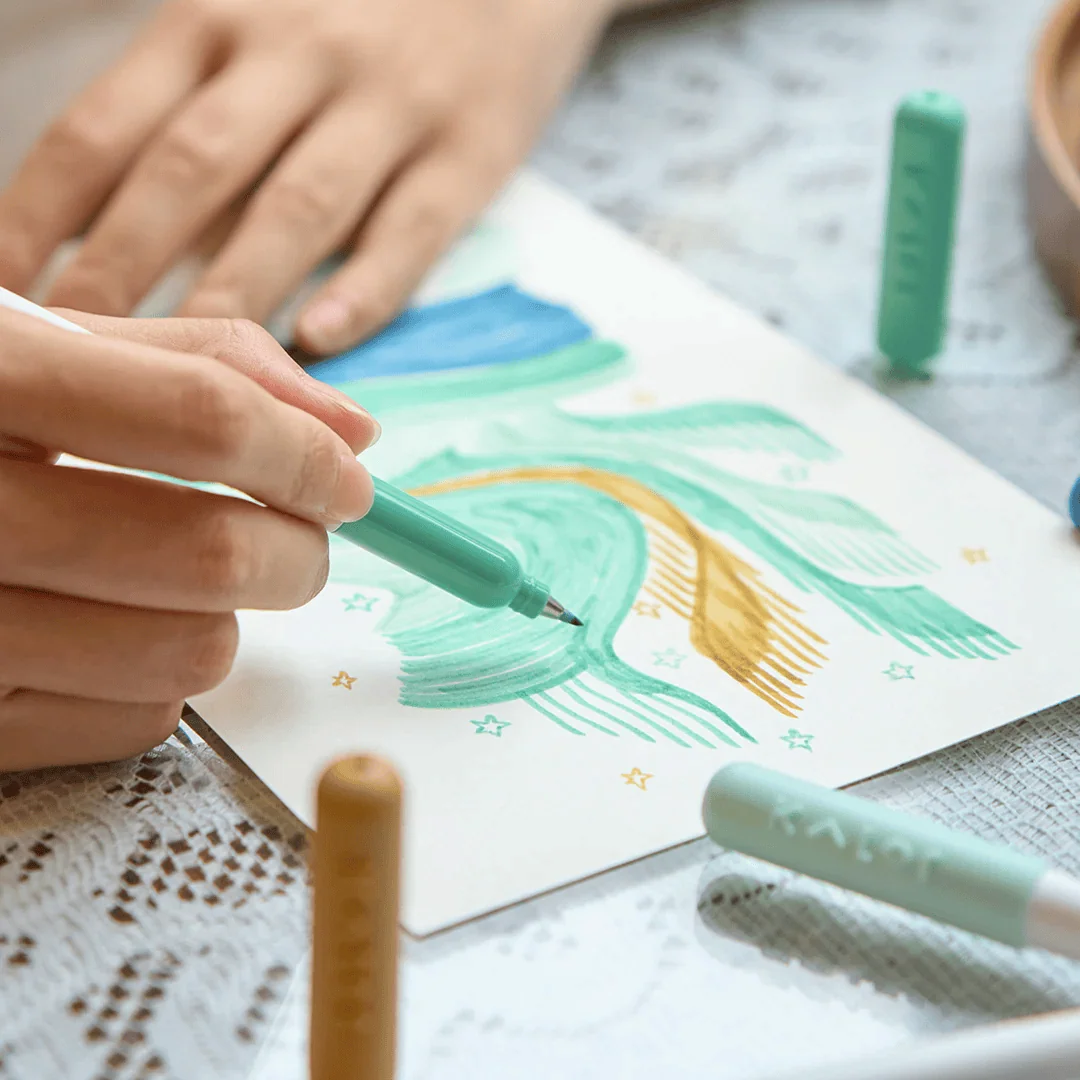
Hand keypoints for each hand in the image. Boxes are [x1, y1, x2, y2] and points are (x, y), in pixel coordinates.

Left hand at [0, 0, 617, 354]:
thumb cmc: (356, 10)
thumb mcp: (252, 21)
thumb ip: (186, 112)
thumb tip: (106, 235)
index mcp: (219, 21)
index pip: (107, 126)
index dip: (43, 214)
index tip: (5, 291)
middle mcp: (296, 57)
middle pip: (191, 173)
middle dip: (123, 269)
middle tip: (84, 349)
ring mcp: (387, 106)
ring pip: (296, 207)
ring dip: (235, 292)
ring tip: (190, 373)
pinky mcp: (470, 154)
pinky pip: (410, 231)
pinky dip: (366, 290)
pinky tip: (322, 341)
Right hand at [0, 311, 376, 770]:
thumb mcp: (33, 350)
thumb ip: (196, 365)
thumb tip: (355, 430)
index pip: (197, 416)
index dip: (301, 452)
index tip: (345, 477)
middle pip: (209, 556)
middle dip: (294, 551)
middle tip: (297, 537)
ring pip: (188, 653)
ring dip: (227, 618)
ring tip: (186, 580)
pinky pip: (138, 722)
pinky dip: (159, 680)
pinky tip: (111, 633)